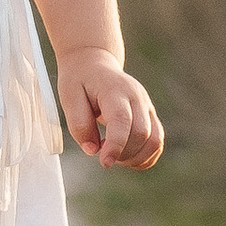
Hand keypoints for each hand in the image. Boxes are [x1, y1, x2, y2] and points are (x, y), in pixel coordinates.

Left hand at [59, 51, 163, 168]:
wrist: (94, 63)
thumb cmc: (79, 80)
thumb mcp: (68, 96)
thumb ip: (79, 124)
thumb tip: (92, 150)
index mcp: (115, 89)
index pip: (123, 120)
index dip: (116, 145)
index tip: (104, 162)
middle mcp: (136, 97)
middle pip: (142, 133)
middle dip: (123, 154)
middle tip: (102, 153)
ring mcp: (146, 105)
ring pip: (155, 140)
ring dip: (135, 158)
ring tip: (114, 156)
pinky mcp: (150, 115)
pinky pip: (157, 142)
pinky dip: (144, 157)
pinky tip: (125, 157)